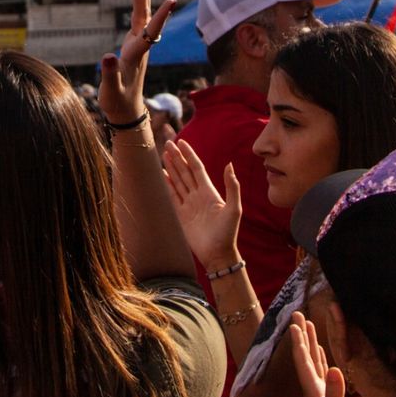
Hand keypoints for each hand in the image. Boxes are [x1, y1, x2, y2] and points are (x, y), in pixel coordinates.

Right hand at [100, 0, 176, 127]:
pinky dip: (139, 3)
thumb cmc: (117, 102)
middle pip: (144, 16)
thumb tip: (106, 56)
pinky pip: (139, 20)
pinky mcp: (134, 45)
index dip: (160, 18)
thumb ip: (109, 74)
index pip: (149, 34)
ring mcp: (138, 45)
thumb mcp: (110, 91)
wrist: (127, 111)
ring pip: (142, 15)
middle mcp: (140, 47)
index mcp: (135, 56)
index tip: (171, 1)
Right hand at [161, 141, 242, 269]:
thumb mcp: (234, 209)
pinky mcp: (181, 215)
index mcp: (209, 192)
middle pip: (185, 172)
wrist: (217, 254)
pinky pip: (172, 196)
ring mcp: (188, 205)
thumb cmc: (228, 233)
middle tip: (168, 143)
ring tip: (163, 155)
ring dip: (171, 168)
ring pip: (177, 181)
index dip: (189, 155)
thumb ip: (232, 187)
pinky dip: (166, 185)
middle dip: (177, 158)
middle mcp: (198, 195)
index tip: (181, 142)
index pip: (196, 168)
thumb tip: (229, 165)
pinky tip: (161, 175)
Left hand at [288, 311, 347, 396]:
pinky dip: (322, 361)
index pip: (303, 363)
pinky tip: (323, 356)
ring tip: (309, 325)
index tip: (293, 323)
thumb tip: (335, 368)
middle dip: (302, 336)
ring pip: (313, 363)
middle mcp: (313, 391)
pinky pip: (323, 375)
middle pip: (305, 358)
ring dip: (311, 344)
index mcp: (313, 393)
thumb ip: (334, 396)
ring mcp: (319, 395)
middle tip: (297, 312)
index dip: (298, 343)